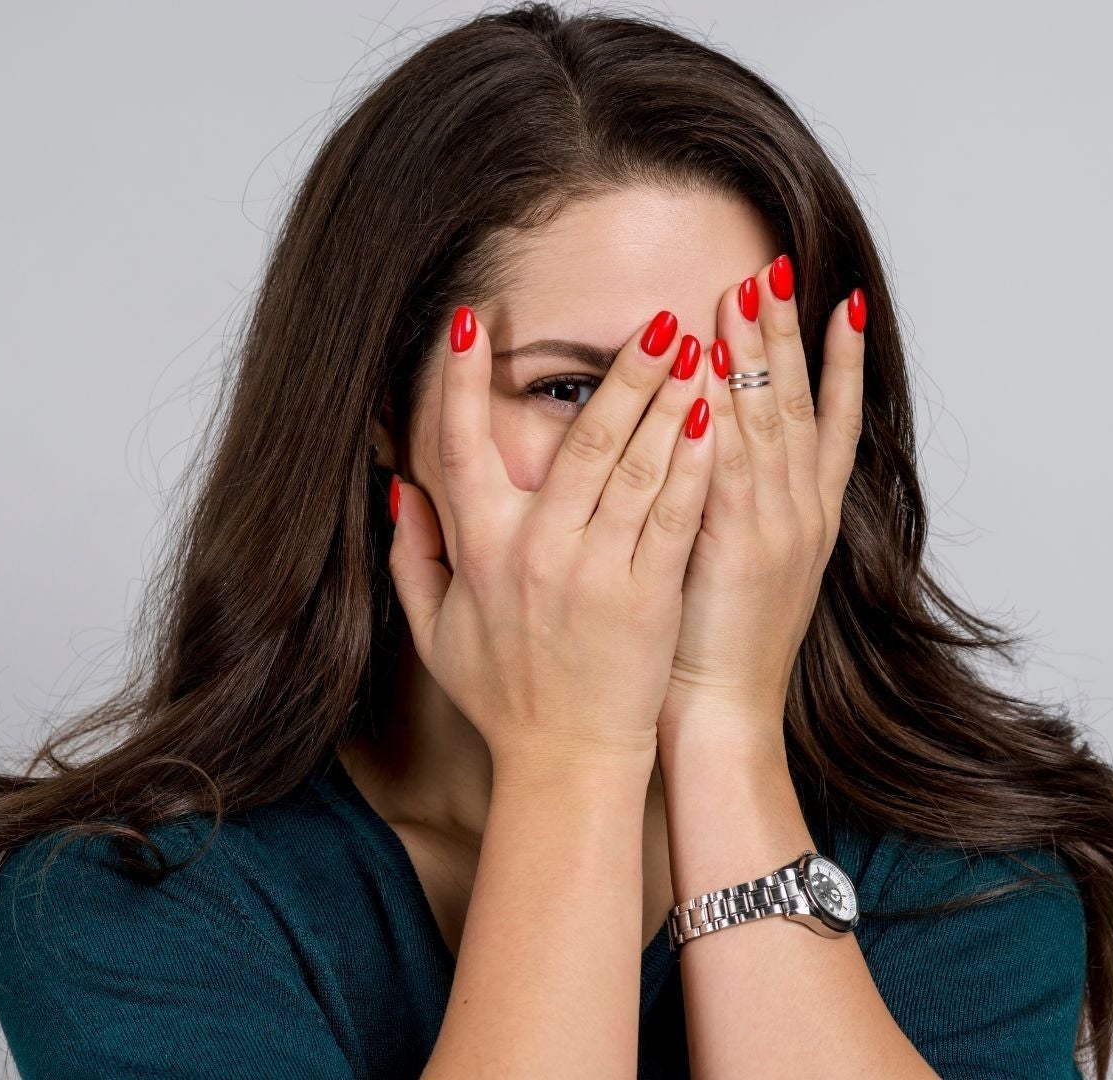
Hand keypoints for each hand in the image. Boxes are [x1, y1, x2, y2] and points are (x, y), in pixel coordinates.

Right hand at [388, 304, 715, 779]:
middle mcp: (535, 552)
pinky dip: (692, 466)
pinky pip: (672, 517)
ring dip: (667, 402)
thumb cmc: (502, 696)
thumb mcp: (433, 629)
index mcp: (479, 551)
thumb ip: (413, 556)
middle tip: (656, 318)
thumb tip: (399, 489)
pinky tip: (713, 421)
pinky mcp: (647, 595)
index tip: (471, 320)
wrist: (565, 761)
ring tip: (699, 347)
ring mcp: (594, 572)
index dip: (460, 381)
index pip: (461, 447)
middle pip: (579, 442)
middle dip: (619, 373)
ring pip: (633, 469)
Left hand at [659, 255, 867, 748]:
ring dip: (758, 354)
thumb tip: (711, 454)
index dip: (832, 359)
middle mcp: (801, 512)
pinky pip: (731, 464)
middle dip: (785, 332)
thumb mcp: (738, 567)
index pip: (829, 420)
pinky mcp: (737, 545)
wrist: (721, 714)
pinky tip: (712, 371)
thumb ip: (734, 508)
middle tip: (775, 265)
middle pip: (797, 403)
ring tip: (750, 293)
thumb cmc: (712, 645)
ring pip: (768, 421)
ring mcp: (775, 526)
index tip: (832, 298)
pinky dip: (723, 415)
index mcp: (807, 516)